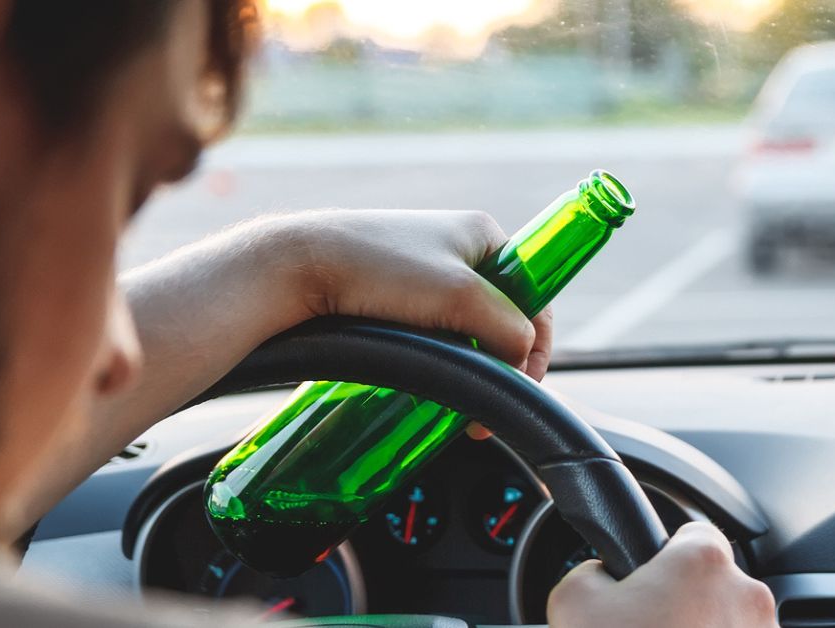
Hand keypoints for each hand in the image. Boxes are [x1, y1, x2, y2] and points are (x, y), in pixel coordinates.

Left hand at [268, 209, 553, 380]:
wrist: (298, 267)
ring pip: (465, 332)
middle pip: (500, 318)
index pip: (534, 295)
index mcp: (483, 234)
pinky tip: (426, 382)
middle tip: (481, 408)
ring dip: (466, 367)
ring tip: (453, 404)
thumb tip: (522, 358)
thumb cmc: (378, 270)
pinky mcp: (393, 294)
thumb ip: (507, 328)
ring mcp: (424, 272)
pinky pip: (432, 334)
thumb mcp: (461, 296)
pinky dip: (436, 361)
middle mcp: (457, 249)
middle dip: (497, 363)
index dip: (536, 345)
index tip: (522, 384)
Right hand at [548, 522, 777, 627]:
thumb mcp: (572, 601)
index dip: (664, 556)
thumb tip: (602, 577)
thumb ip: (590, 572)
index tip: (648, 580)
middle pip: (714, 585)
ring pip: (730, 626)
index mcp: (703, 563)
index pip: (693, 532)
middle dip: (684, 604)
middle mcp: (747, 598)